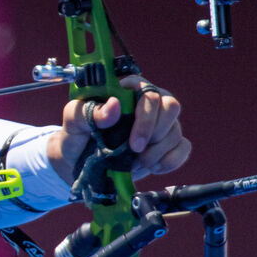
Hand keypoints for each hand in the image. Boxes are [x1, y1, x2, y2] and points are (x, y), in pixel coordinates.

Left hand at [47, 75, 190, 184]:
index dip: (146, 118)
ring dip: (157, 152)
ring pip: (176, 130)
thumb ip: (88, 112)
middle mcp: (147, 101)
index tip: (133, 143)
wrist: (79, 163)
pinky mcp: (167, 142)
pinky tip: (152, 167)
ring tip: (135, 163)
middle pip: (171, 107)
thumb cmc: (77, 135)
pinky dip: (170, 161)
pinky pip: (183, 147)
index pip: (149, 92)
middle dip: (155, 135)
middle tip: (135, 152)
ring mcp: (160, 122)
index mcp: (126, 89)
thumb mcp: (73, 122)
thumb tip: (114, 106)